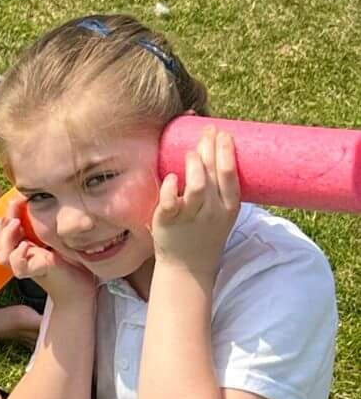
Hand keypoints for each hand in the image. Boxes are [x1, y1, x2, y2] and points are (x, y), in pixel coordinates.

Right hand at [0, 210, 96, 307]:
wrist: (84, 283)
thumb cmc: (71, 257)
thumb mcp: (52, 231)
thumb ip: (38, 219)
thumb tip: (27, 197)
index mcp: (21, 249)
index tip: (14, 204)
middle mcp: (20, 259)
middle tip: (14, 212)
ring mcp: (28, 267)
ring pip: (2, 257)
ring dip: (5, 238)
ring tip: (17, 224)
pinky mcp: (38, 272)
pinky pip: (19, 268)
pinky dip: (18, 256)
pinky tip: (26, 246)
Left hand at [151, 129, 239, 280]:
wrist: (187, 267)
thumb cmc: (203, 234)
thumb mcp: (220, 213)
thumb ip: (219, 188)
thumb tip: (213, 153)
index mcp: (228, 207)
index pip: (230, 174)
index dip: (227, 151)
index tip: (223, 133)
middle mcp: (212, 212)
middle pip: (214, 174)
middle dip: (212, 148)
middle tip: (207, 130)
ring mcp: (190, 217)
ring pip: (196, 186)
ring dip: (194, 165)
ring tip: (191, 152)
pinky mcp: (168, 222)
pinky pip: (170, 202)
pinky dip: (171, 187)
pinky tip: (171, 177)